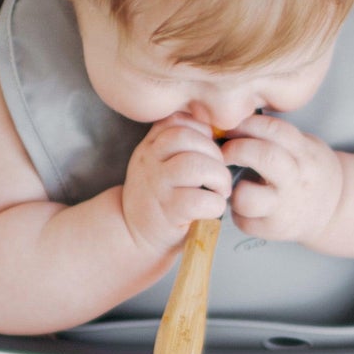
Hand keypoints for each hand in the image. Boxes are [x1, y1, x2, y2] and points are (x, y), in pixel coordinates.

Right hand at [121, 114, 230, 254]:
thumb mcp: (159, 163)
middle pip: (186, 137)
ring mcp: (157, 185)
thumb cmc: (160, 197)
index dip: (203, 132)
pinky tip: (213, 208)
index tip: (209, 152)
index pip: (178, 120)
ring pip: (194, 165)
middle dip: (214, 153)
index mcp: (151, 145)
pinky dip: (215, 203)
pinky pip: (199, 200)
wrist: (133, 234)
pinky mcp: (168, 211)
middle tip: (219, 174)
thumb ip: (179, 144)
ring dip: (218, 176)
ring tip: (220, 190)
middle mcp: (149, 160)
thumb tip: (218, 132)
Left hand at [220, 115, 344, 246]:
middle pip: (264, 157)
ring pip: (247, 197)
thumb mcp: (304, 146)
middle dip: (236, 149)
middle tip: (225, 151)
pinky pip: (243, 219)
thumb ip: (277, 136)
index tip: (232, 127)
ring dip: (234, 188)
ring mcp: (284, 208)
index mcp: (306, 155)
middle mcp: (297, 181)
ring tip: (237, 185)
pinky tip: (246, 204)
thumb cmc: (309, 173)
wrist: (334, 210)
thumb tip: (235, 122)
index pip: (275, 129)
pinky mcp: (272, 230)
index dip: (247, 124)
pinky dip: (237, 210)